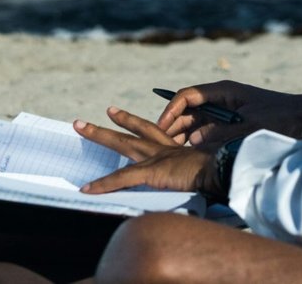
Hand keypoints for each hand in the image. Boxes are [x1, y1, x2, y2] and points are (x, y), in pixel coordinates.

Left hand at [74, 107, 221, 197]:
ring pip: (120, 144)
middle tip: (88, 117)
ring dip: (98, 135)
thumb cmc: (220, 172)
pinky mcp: (151, 171)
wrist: (222, 171)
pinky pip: (121, 178)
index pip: (149, 131)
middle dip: (110, 123)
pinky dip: (103, 184)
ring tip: (78, 126)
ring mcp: (154, 158)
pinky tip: (87, 189)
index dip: (132, 121)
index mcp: (174, 149)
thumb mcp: (204, 171)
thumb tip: (198, 180)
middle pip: (131, 132)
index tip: (116, 112)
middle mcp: (161, 149)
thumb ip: (195, 173)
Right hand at [155, 80, 301, 149]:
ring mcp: (225, 109)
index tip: (160, 127)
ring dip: (183, 133)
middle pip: (188, 109)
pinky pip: (207, 128)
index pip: (187, 95)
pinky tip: (190, 153)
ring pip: (196, 120)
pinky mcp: (231, 121)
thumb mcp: (249, 126)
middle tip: (160, 145)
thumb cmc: (279, 117)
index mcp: (223, 91)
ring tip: (171, 152)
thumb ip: (220, 133)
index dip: (170, 110)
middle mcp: (221, 98)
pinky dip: (197, 138)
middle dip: (173, 124)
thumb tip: (193, 140)